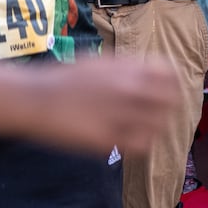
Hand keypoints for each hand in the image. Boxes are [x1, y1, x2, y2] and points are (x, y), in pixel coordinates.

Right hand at [41, 56, 180, 154]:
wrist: (35, 98)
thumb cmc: (64, 79)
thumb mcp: (97, 62)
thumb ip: (126, 69)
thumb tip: (150, 74)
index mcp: (125, 69)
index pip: (169, 74)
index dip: (171, 82)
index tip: (165, 88)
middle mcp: (127, 90)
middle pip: (170, 101)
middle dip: (167, 106)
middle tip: (155, 111)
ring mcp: (119, 115)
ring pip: (159, 125)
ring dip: (155, 126)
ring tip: (142, 126)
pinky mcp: (109, 138)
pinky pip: (141, 144)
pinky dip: (141, 142)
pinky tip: (130, 139)